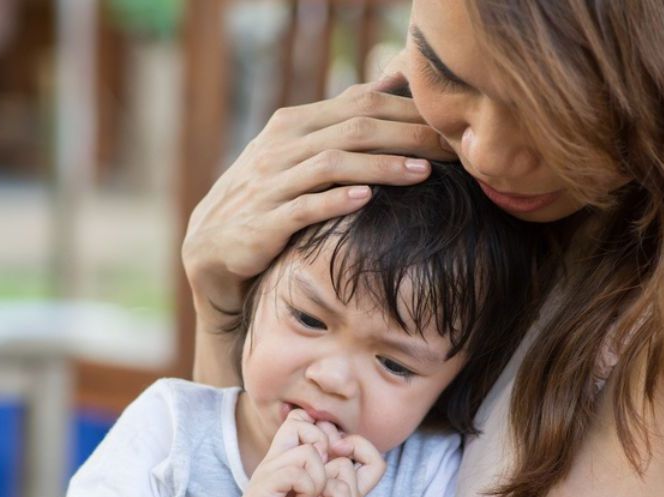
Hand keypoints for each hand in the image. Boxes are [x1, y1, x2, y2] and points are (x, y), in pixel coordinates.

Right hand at [182, 75, 455, 322]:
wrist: (211, 248)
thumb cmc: (270, 199)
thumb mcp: (301, 153)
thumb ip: (343, 120)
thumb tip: (393, 82)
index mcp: (293, 124)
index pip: (359, 105)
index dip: (409, 111)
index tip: (451, 124)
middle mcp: (280, 147)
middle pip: (353, 129)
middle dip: (407, 135)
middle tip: (452, 147)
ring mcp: (270, 183)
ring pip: (333, 165)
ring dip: (381, 167)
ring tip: (423, 173)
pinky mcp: (263, 223)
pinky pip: (304, 207)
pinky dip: (335, 202)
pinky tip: (366, 200)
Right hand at [218, 411, 333, 496]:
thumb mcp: (304, 494)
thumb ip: (317, 476)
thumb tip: (340, 460)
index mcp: (283, 457)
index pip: (299, 419)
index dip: (320, 431)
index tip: (329, 459)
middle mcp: (274, 458)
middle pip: (301, 423)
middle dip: (324, 445)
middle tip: (324, 475)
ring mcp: (268, 470)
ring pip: (307, 452)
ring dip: (319, 477)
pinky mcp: (265, 486)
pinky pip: (295, 472)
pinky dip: (309, 488)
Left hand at [287, 434, 386, 496]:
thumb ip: (308, 474)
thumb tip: (300, 446)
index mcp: (346, 484)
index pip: (364, 449)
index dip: (345, 438)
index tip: (317, 445)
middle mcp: (354, 490)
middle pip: (364, 449)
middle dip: (335, 444)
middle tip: (314, 456)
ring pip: (343, 465)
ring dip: (318, 471)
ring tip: (305, 489)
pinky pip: (338, 486)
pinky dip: (317, 488)